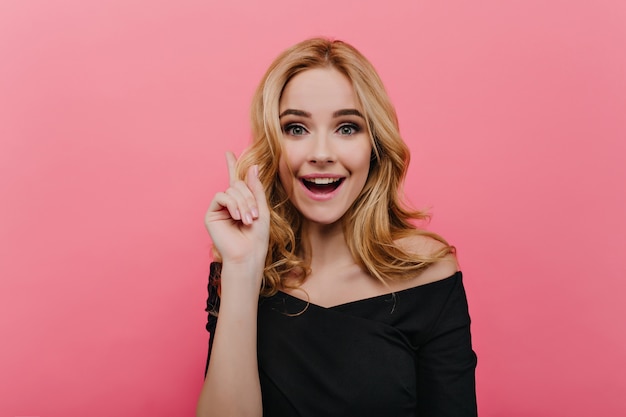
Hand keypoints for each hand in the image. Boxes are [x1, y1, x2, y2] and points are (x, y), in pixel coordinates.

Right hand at [205, 152, 269, 267]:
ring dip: (243, 203)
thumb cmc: (257, 236)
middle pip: (238, 184)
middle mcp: (229, 203)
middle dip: (249, 198)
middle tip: (254, 216)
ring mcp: (219, 208)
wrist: (248, 254)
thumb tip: (253, 166)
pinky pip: (221, 196)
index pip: (236, 180)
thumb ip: (256, 188)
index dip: (231, 165)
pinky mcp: (211, 214)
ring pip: (231, 190)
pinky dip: (232, 204)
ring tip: (248, 219)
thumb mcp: (262, 209)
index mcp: (241, 202)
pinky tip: (237, 216)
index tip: (228, 153)